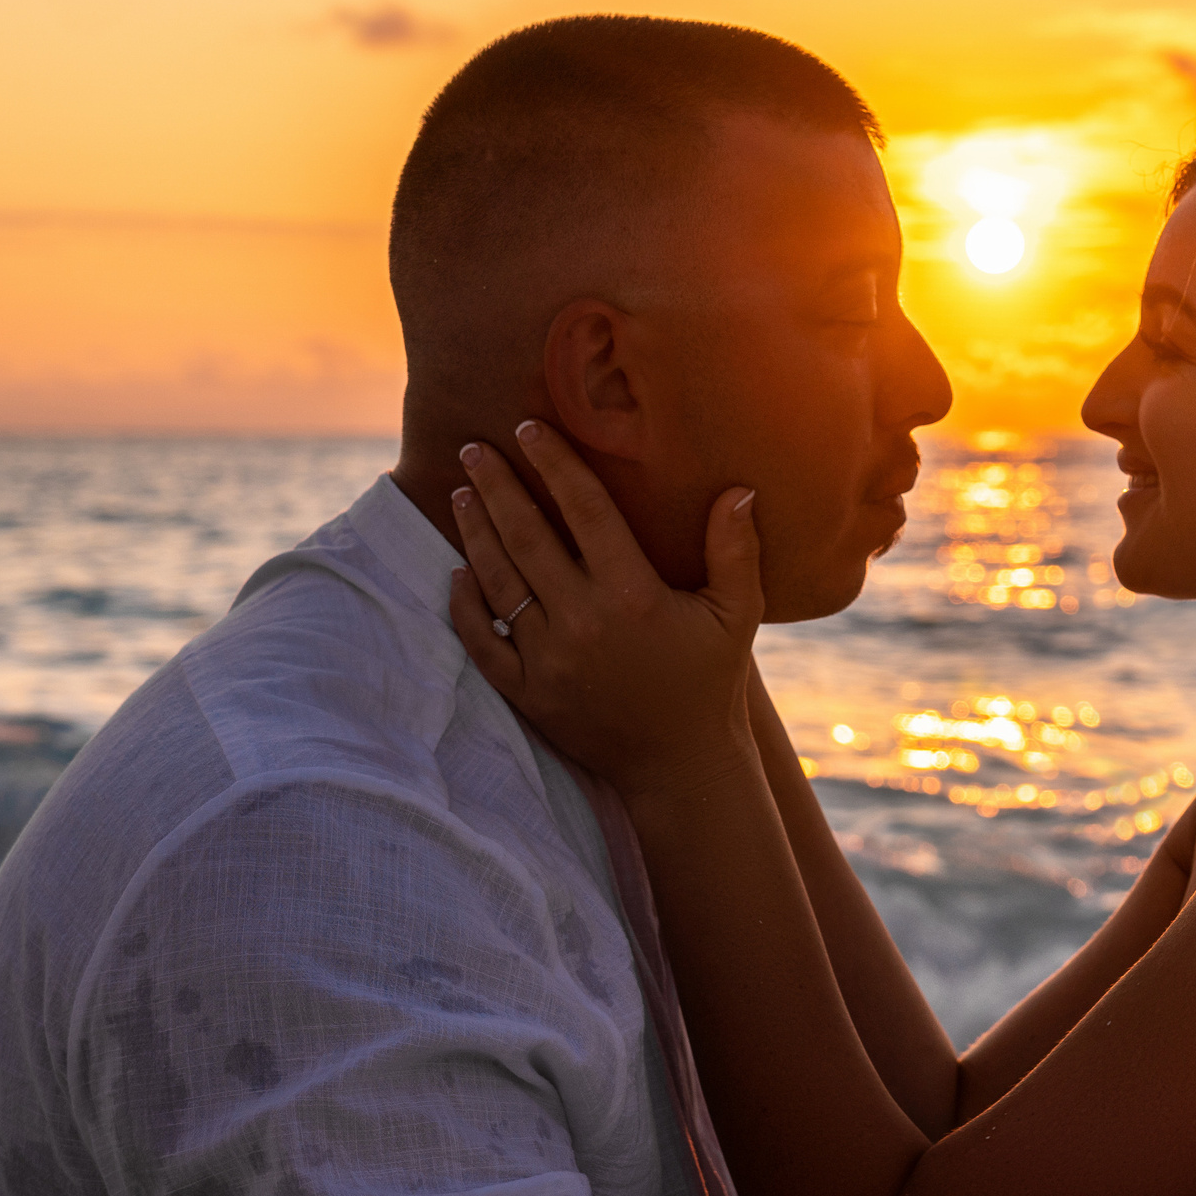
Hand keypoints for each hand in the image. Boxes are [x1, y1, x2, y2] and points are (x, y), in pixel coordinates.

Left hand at [448, 421, 762, 801]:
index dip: (556, 465)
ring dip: (475, 533)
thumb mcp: (736, 615)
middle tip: (473, 447)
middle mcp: (584, 622)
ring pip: (498, 583)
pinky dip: (464, 605)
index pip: (585, 511)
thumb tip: (738, 490)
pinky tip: (457, 572)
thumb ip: (736, 552)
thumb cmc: (711, 682)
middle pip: (526, 537)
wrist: (678, 767)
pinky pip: (482, 641)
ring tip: (461, 494)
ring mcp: (549, 659)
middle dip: (496, 486)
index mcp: (633, 595)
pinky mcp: (528, 692)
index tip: (530, 429)